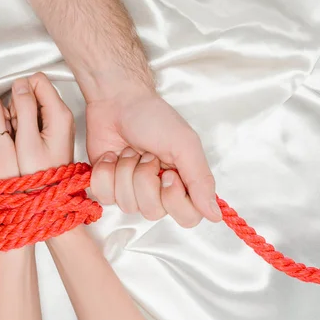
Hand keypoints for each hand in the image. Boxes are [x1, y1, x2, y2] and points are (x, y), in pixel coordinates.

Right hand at [9, 72, 74, 173]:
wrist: (49, 195)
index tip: (15, 110)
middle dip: (18, 104)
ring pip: (30, 104)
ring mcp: (56, 123)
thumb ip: (24, 109)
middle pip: (33, 90)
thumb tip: (19, 84)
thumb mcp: (28, 141)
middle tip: (17, 129)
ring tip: (19, 138)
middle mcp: (61, 115)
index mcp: (59, 114)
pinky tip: (22, 141)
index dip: (20, 90)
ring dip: (18, 115)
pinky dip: (22, 124)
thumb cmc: (40, 174)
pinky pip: (31, 117)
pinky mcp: (51, 132)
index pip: (37, 80)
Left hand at [85, 86, 220, 226]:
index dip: (174, 200)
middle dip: (144, 178)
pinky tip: (111, 156)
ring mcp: (130, 190)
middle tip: (146, 155)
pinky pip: (104, 196)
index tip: (167, 174)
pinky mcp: (107, 185)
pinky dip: (105, 172)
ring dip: (125, 171)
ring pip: (126, 204)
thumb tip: (215, 216)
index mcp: (182, 183)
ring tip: (129, 151)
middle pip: (153, 212)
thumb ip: (200, 181)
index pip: (187, 217)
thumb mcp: (184, 144)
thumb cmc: (153, 118)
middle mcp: (157, 191)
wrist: (117, 102)